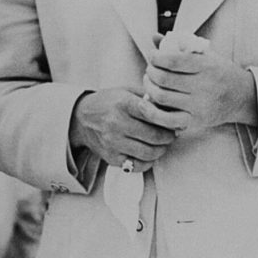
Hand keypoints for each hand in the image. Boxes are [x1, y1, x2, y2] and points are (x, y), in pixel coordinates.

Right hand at [68, 88, 186, 172]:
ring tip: (162, 144)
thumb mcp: (126, 91)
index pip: (153, 114)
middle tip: (172, 135)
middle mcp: (117, 123)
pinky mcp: (111, 157)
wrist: (81, 118)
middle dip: (169, 137)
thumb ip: (148, 97)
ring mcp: (113, 142)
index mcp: (123, 103)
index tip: (176, 122)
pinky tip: (150, 154)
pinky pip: (137, 165)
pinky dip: (148, 162)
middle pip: (154, 136)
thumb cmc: (109, 102)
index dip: (169, 120)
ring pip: (149, 153)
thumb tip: (172, 108)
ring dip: (161, 150)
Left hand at [144, 35, 256, 129]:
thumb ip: (181, 45)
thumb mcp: (207, 55)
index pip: (173, 61)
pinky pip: (167, 120)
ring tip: (149, 82)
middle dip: (151, 72)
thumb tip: (154, 37)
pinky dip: (152, 112)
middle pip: (164, 79)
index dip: (156, 57)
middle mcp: (203, 86)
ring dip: (149, 88)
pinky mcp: (195, 121)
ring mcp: (199, 105)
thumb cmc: (221, 72)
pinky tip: (145, 103)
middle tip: (150, 69)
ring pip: (162, 98)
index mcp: (206, 66)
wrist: (242, 97)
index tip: (152, 55)